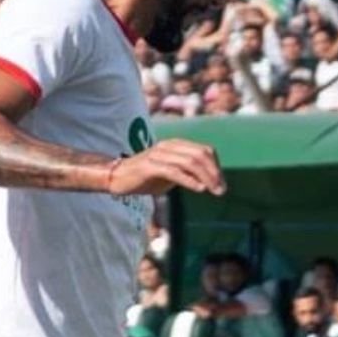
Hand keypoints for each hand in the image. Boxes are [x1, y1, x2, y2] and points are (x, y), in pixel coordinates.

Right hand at [109, 140, 224, 196]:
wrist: (116, 176)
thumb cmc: (144, 177)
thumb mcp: (169, 175)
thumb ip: (186, 174)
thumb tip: (206, 182)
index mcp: (176, 145)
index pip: (204, 151)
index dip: (216, 167)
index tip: (221, 185)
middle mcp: (169, 146)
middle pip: (200, 154)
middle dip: (214, 173)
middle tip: (221, 190)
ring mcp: (159, 154)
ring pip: (190, 162)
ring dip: (206, 177)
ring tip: (213, 191)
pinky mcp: (150, 166)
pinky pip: (174, 171)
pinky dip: (189, 180)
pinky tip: (199, 189)